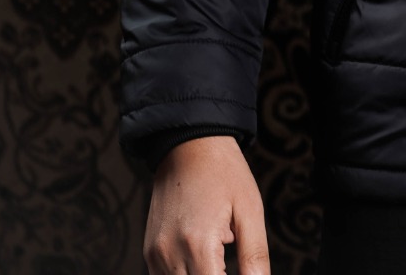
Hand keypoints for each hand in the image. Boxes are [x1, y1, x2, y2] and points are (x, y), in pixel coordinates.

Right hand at [144, 135, 269, 274]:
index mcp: (199, 244)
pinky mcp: (150, 251)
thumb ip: (254, 255)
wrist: (190, 143)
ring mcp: (156, 254)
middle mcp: (170, 253)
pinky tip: (202, 255)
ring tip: (218, 255)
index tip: (240, 270)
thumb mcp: (250, 209)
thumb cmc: (223, 171)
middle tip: (229, 260)